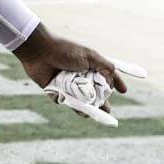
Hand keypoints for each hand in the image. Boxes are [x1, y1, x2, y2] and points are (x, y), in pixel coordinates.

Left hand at [13, 24, 127, 118]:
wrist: (39, 51)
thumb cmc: (65, 50)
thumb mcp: (90, 56)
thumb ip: (105, 67)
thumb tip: (112, 83)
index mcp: (89, 66)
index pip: (106, 76)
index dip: (116, 82)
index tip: (124, 91)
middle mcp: (80, 76)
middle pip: (95, 92)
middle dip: (102, 101)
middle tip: (107, 110)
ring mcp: (69, 84)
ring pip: (83, 100)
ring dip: (90, 108)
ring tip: (98, 113)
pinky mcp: (57, 91)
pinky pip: (68, 102)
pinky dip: (75, 107)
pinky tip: (83, 111)